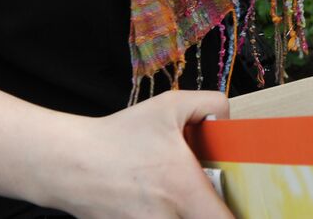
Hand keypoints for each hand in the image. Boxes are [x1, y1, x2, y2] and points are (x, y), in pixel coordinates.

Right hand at [46, 90, 232, 218]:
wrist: (66, 164)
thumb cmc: (118, 136)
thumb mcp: (170, 105)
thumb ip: (210, 104)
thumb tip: (228, 121)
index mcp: (183, 189)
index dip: (238, 215)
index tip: (246, 206)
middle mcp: (166, 218)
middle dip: (211, 211)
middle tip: (212, 195)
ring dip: (186, 212)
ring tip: (178, 193)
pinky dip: (165, 214)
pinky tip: (156, 198)